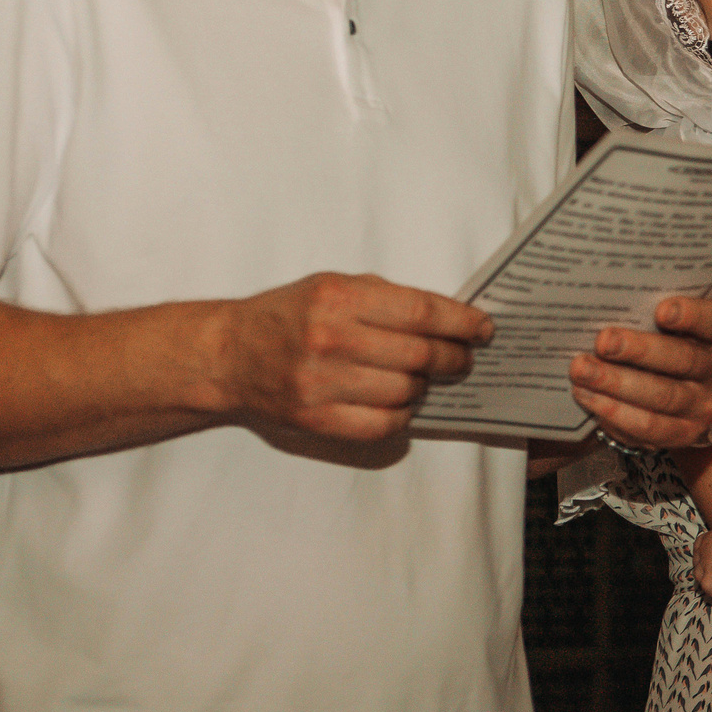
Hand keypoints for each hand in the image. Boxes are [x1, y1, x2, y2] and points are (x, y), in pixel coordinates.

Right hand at [219, 273, 492, 442]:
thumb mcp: (332, 286)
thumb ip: (385, 299)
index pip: (420, 311)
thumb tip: (447, 318)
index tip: (483, 329)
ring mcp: (321, 383)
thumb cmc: (287, 316)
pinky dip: (401, 416)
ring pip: (405, 392)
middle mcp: (330, 339)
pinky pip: (383, 425)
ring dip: (423, 387)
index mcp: (337, 298)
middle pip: (420, 355)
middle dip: (453, 358)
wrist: (229, 355)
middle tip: (462, 359)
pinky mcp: (316, 420)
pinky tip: (398, 404)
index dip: (460, 322)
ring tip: (418, 378)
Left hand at [572, 296, 711, 450]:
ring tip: (582, 370)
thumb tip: (600, 303)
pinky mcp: (684, 434)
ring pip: (662, 395)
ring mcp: (703, 406)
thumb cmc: (658, 351)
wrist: (666, 402)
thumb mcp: (661, 330)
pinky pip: (649, 426)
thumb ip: (643, 316)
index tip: (661, 311)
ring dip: (617, 383)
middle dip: (639, 350)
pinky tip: (588, 396)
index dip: (690, 315)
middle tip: (603, 342)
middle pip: (682, 359)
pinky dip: (615, 412)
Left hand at [692, 527, 711, 600]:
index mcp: (710, 537)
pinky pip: (706, 587)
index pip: (698, 547)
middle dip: (706, 571)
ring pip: (698, 576)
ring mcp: (706, 561)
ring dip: (708, 582)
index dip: (703, 557)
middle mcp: (704, 548)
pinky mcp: (711, 573)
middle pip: (697, 563)